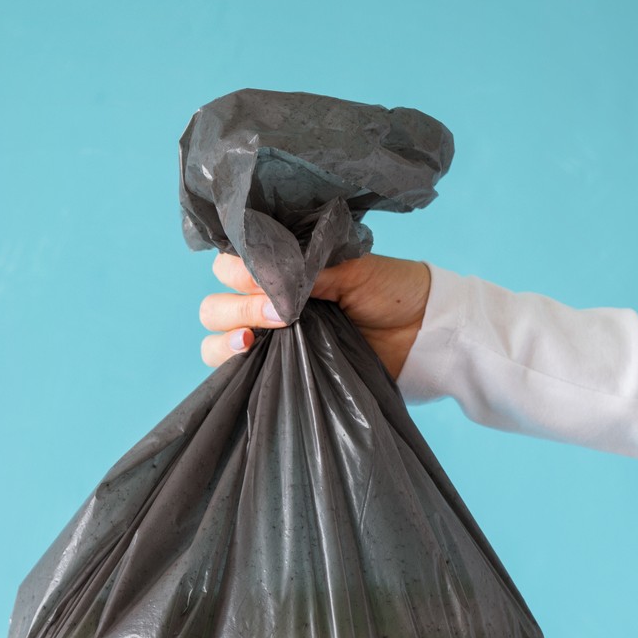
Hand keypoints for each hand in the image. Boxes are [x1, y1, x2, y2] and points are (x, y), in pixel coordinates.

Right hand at [199, 252, 430, 377]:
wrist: (423, 335)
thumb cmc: (392, 292)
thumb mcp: (352, 268)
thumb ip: (306, 269)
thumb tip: (265, 275)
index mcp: (281, 268)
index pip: (230, 264)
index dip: (239, 271)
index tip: (270, 279)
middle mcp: (265, 301)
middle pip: (216, 304)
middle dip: (237, 307)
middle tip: (279, 314)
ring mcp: (268, 339)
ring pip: (214, 337)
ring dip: (225, 337)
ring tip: (251, 342)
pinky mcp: (277, 371)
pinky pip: (234, 373)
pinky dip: (232, 366)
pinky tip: (250, 356)